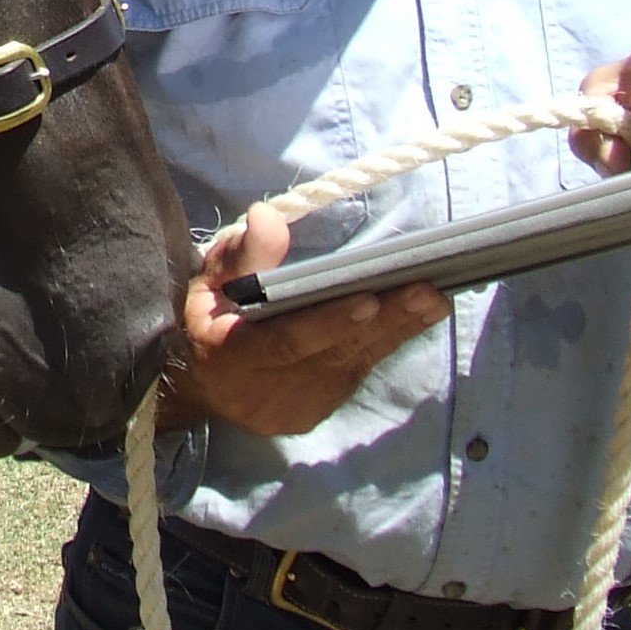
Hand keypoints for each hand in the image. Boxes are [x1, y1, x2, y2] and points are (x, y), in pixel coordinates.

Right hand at [157, 202, 451, 436]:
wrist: (196, 384)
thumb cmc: (206, 319)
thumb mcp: (207, 282)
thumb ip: (241, 254)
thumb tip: (268, 217)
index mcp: (229, 355)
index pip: (285, 342)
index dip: (328, 323)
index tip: (368, 299)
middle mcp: (263, 390)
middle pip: (332, 353)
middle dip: (382, 322)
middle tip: (424, 292)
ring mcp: (292, 406)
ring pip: (351, 364)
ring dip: (395, 331)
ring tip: (433, 299)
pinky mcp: (313, 412)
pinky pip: (353, 375)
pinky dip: (383, 345)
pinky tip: (414, 319)